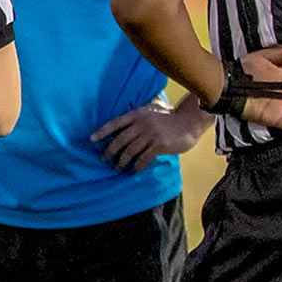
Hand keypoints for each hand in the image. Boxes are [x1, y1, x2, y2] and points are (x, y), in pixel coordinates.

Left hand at [91, 96, 209, 169]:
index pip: (115, 123)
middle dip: (110, 151)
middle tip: (105, 159)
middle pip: (120, 139)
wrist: (189, 121)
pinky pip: (144, 158)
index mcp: (137, 114)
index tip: (91, 139)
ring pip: (130, 150)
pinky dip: (137, 165)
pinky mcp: (160, 144)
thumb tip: (122, 128)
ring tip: (118, 167)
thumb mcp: (152, 111)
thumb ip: (138, 118)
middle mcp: (142, 123)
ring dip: (122, 161)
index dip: (102, 131)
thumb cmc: (169, 118)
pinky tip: (133, 170)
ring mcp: (151, 134)